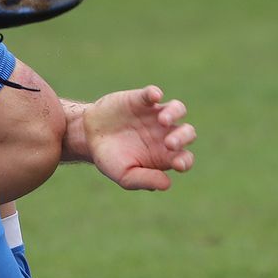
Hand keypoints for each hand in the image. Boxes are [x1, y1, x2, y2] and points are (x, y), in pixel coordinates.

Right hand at [80, 86, 196, 190]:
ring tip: (163, 120)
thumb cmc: (111, 160)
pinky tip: (153, 96)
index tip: (177, 164)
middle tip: (170, 143)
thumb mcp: (124, 176)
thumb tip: (167, 184)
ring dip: (174, 113)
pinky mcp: (142, 100)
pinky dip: (154, 93)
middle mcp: (165, 134)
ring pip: (177, 109)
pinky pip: (153, 94)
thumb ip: (145, 180)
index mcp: (165, 155)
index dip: (185, 161)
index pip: (185, 158)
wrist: (89, 138)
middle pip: (187, 133)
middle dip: (183, 137)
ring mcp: (156, 115)